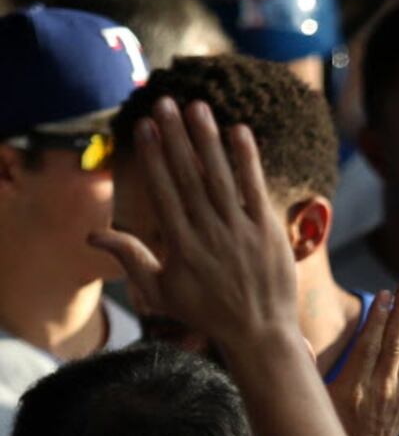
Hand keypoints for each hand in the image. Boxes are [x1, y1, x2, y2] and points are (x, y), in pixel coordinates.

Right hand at [90, 97, 298, 353]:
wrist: (259, 332)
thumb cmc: (207, 312)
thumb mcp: (160, 290)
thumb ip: (130, 257)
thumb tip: (93, 235)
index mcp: (180, 244)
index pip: (163, 191)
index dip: (152, 157)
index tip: (143, 127)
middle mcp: (208, 232)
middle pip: (188, 176)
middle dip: (175, 138)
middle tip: (163, 103)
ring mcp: (239, 230)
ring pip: (219, 177)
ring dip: (207, 140)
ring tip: (196, 107)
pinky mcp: (267, 229)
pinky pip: (255, 188)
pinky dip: (247, 160)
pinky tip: (239, 132)